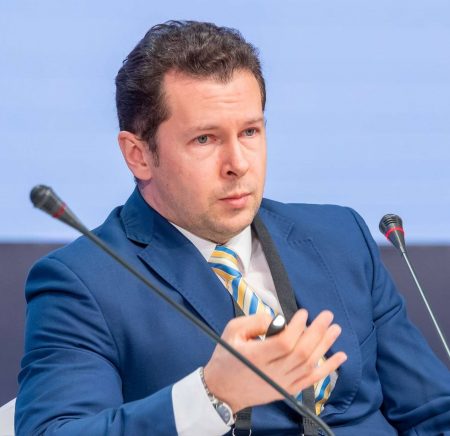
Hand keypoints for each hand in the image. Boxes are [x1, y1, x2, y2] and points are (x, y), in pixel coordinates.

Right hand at [203, 309, 346, 412]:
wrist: (222, 390)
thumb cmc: (226, 356)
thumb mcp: (232, 330)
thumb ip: (255, 321)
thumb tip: (279, 320)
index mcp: (256, 356)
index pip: (285, 342)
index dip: (298, 327)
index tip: (304, 313)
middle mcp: (272, 372)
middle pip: (301, 352)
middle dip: (317, 332)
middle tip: (328, 316)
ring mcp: (282, 384)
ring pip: (309, 365)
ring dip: (325, 346)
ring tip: (335, 329)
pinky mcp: (287, 390)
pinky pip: (312, 380)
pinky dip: (328, 368)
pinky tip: (340, 357)